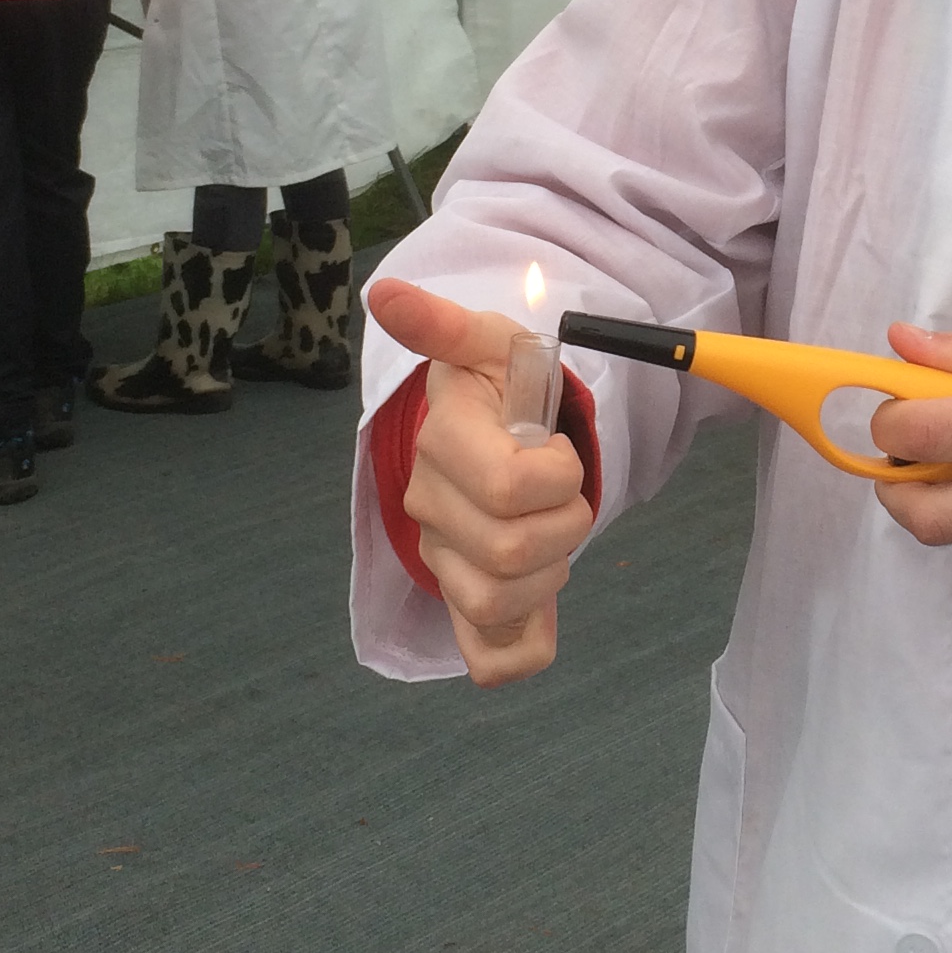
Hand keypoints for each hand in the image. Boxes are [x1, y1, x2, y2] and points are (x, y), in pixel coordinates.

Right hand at [365, 279, 591, 687]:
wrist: (504, 436)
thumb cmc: (507, 389)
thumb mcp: (494, 344)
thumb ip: (447, 324)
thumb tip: (385, 293)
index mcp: (443, 445)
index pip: (512, 487)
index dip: (558, 474)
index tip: (558, 453)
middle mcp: (431, 511)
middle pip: (510, 553)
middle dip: (566, 523)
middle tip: (566, 495)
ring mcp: (443, 565)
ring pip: (499, 605)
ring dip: (550, 574)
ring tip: (551, 535)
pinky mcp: (466, 610)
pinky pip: (494, 659)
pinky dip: (526, 643)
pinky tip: (539, 603)